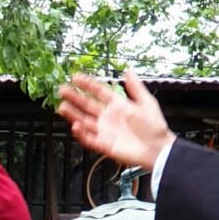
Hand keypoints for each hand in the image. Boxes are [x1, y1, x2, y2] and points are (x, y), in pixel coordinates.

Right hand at [57, 70, 174, 170]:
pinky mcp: (104, 145)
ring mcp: (105, 131)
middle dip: (74, 98)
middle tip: (62, 90)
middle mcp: (108, 117)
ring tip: (62, 107)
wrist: (158, 148)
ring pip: (85, 121)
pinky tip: (75, 126)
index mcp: (118, 105)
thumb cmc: (155, 127)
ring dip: (73, 115)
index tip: (75, 77)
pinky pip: (89, 139)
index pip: (99, 92)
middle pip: (87, 105)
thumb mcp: (147, 102)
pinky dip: (82, 134)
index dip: (87, 84)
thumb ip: (136, 87)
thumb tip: (128, 71)